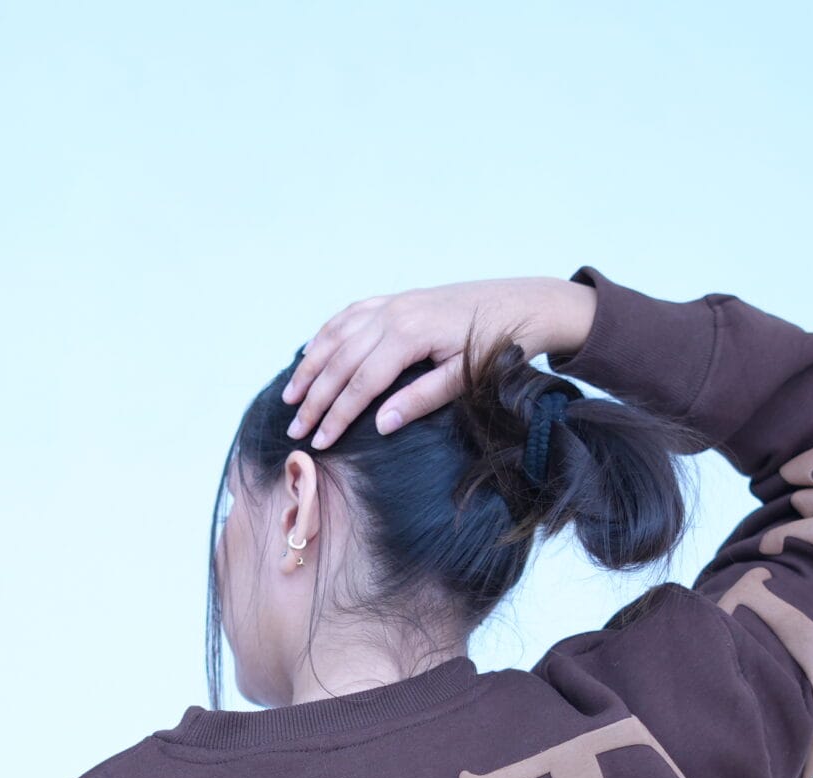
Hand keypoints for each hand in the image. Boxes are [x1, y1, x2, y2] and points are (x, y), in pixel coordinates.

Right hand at [280, 275, 597, 449]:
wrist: (521, 303)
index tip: (319, 442)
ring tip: (290, 396)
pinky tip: (312, 352)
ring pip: (336, 336)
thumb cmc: (498, 343)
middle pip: (339, 361)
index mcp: (408, 335)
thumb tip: (381, 426)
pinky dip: (326, 334)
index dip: (336, 415)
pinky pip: (349, 315)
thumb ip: (420, 400)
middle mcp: (392, 314)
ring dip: (311, 367)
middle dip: (314, 398)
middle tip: (295, 429)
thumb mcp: (463, 378)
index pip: (360, 383)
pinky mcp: (395, 300)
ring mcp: (391, 304)